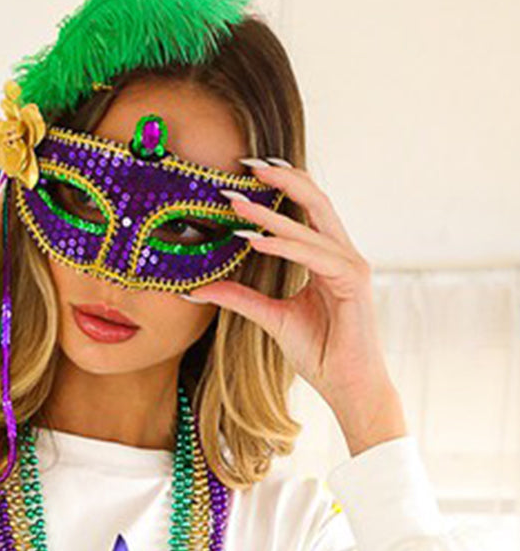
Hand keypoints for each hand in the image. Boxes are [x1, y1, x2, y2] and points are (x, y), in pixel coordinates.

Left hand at [183, 159, 404, 442]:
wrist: (348, 386)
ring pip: (311, 226)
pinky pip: (313, 257)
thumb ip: (240, 298)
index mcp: (328, 258)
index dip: (281, 187)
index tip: (247, 172)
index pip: (307, 209)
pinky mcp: (353, 283)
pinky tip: (255, 238)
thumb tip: (198, 288)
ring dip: (271, 212)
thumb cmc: (319, 353)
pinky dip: (284, 245)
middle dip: (282, 179)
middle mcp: (343, 255)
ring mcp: (351, 266)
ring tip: (236, 201)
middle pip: (316, 201)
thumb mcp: (270, 318)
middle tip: (246, 164)